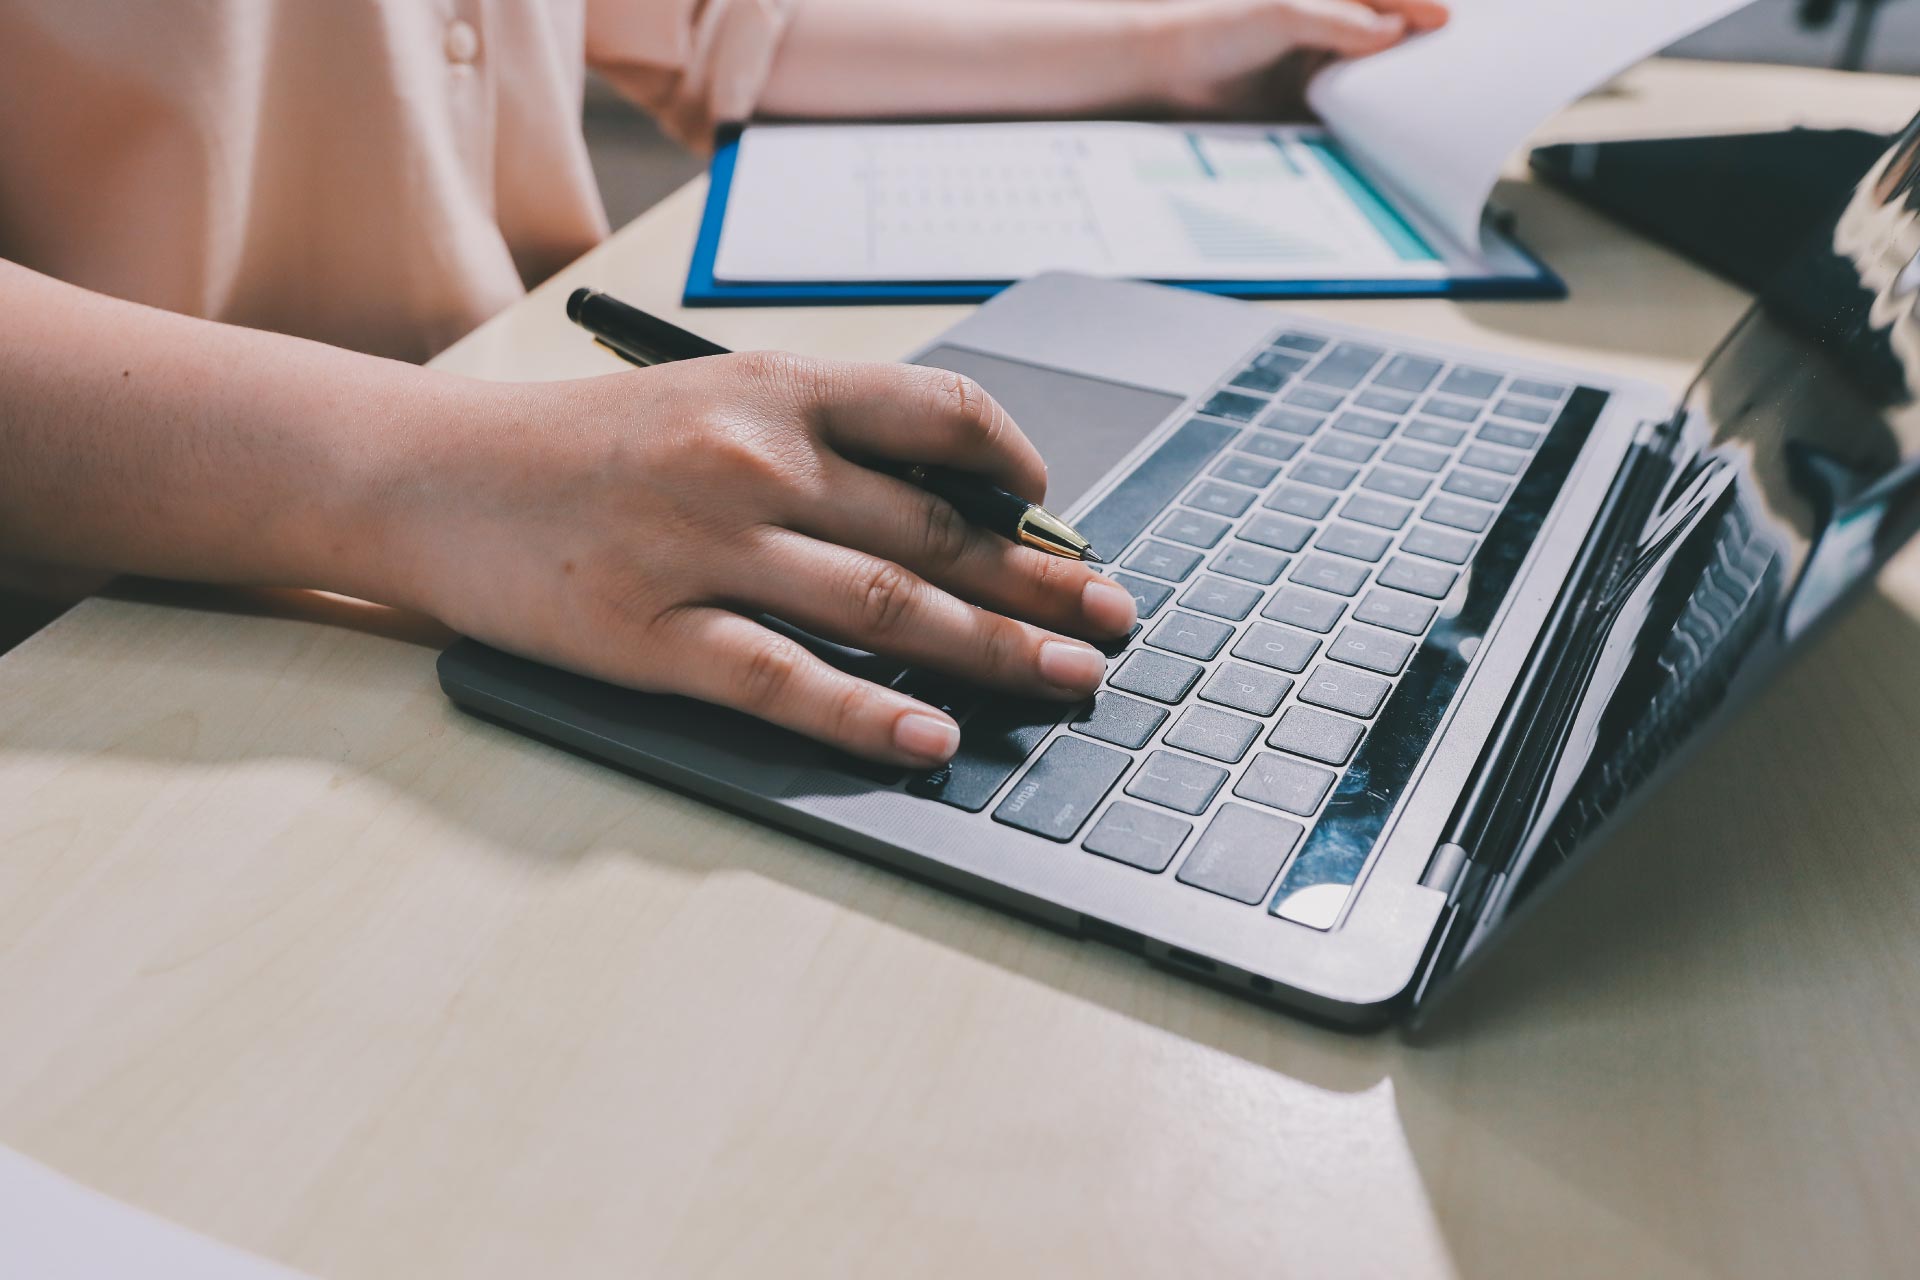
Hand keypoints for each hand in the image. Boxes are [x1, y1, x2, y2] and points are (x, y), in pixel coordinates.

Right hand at [388, 354, 1138, 766]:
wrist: (429, 474)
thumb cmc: (581, 445)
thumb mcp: (706, 397)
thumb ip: (819, 436)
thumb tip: (949, 499)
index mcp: (774, 387)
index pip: (941, 413)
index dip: (1019, 468)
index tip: (1056, 516)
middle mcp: (751, 458)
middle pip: (935, 529)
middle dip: (1040, 582)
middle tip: (1114, 621)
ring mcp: (702, 549)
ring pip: (885, 606)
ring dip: (994, 649)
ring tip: (1067, 680)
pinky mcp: (650, 635)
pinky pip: (785, 682)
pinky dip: (867, 714)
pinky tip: (932, 738)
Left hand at [1145, 0, 1450, 115]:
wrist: (1167, 71)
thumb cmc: (1219, 27)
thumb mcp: (1285, 14)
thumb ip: (1340, 21)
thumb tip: (1393, 30)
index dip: (1418, 6)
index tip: (1447, 24)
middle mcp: (1325, 26)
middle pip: (1385, 33)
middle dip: (1415, 47)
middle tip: (1452, 67)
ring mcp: (1313, 62)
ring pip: (1367, 71)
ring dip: (1392, 84)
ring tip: (1428, 101)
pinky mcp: (1300, 99)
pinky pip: (1343, 106)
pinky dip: (1364, 114)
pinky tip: (1384, 126)